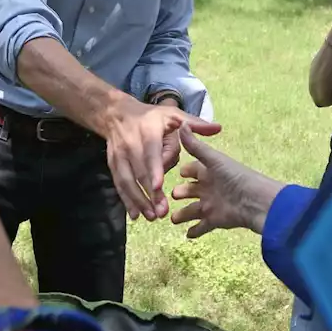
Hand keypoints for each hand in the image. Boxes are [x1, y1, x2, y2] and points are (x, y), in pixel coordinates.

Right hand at [104, 99, 220, 220]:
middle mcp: (131, 144)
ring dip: (138, 200)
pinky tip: (136, 214)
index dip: (154, 169)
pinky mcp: (113, 164)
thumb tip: (218, 128)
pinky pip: (119, 184)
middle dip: (149, 193)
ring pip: (127, 181)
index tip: (158, 186)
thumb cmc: (151, 116)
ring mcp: (120, 155)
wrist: (116, 114)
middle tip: (161, 212)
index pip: (151, 153)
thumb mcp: (172, 114)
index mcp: (148, 132)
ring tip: (151, 216)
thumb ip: (194, 125)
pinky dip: (126, 200)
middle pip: (140, 172)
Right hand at [171, 127, 285, 237]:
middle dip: (180, 193)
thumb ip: (195, 146)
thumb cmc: (235, 177)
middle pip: (190, 190)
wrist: (255, 202)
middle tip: (171, 194)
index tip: (173, 170)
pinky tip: (186, 234)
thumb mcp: (214, 160)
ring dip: (182, 215)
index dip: (185, 171)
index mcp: (209, 171)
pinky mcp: (215, 221)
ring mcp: (211, 205)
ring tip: (172, 217)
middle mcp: (209, 187)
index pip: (192, 169)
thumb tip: (180, 124)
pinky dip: (194, 231)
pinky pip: (202, 227)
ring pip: (192, 210)